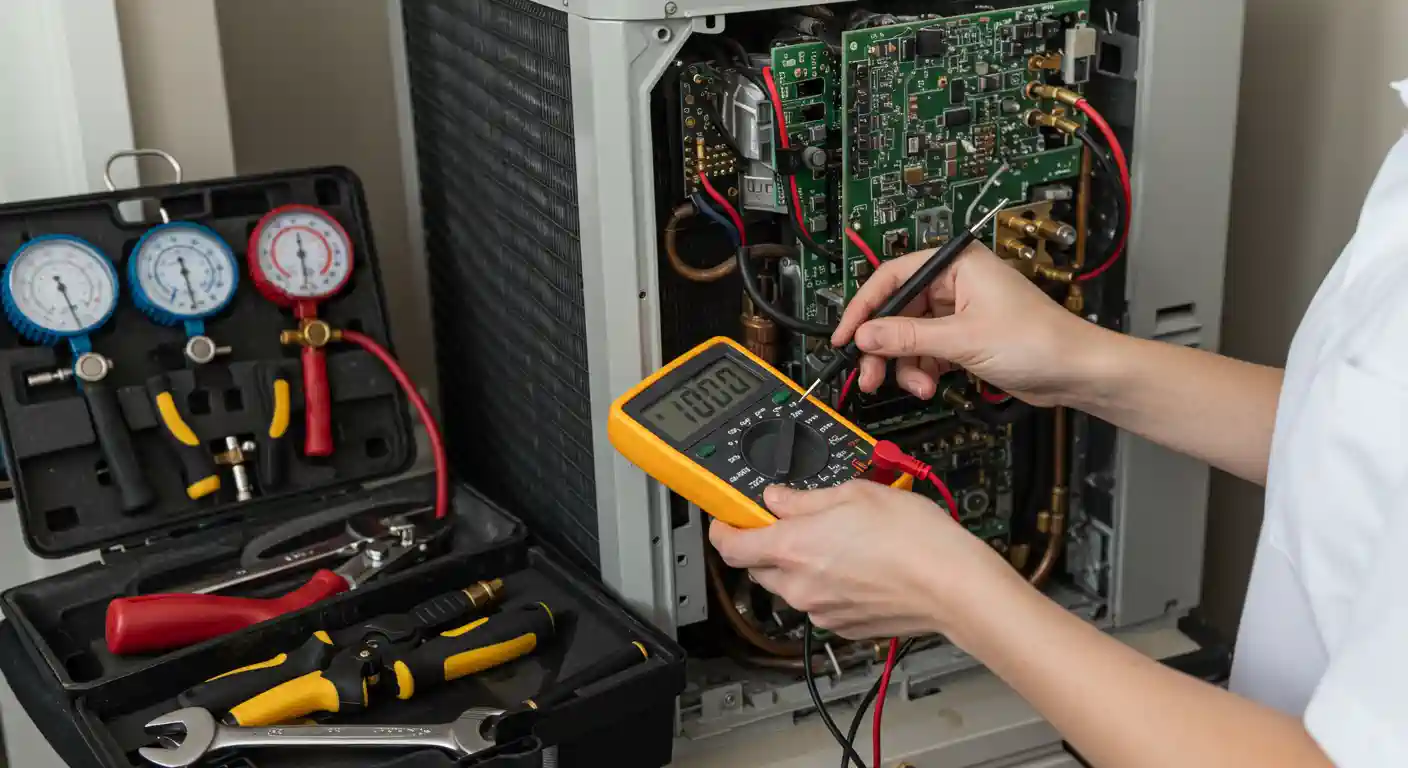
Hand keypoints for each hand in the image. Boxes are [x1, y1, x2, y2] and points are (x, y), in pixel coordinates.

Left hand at [709, 481, 1023, 640]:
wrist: (953, 586)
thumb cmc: (913, 539)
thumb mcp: (854, 494)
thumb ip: (805, 498)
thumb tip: (778, 498)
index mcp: (793, 549)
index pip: (730, 546)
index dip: (723, 529)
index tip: (728, 516)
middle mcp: (800, 586)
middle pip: (757, 568)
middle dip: (766, 544)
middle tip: (792, 520)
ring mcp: (821, 611)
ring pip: (790, 587)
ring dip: (798, 566)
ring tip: (836, 541)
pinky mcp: (844, 626)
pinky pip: (820, 603)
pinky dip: (826, 585)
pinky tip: (856, 566)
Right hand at [834, 243, 1104, 406]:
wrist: (1076, 372)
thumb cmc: (1039, 341)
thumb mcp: (963, 339)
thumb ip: (908, 337)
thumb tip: (866, 334)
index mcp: (956, 265)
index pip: (893, 277)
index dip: (865, 308)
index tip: (846, 335)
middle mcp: (955, 283)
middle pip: (898, 312)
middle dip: (884, 346)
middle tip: (870, 374)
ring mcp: (959, 312)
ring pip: (909, 336)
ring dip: (906, 365)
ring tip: (917, 386)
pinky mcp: (964, 337)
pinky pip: (926, 351)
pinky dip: (922, 370)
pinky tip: (930, 385)